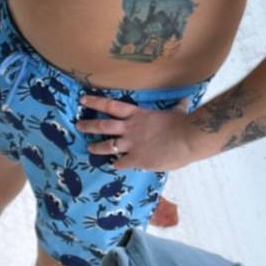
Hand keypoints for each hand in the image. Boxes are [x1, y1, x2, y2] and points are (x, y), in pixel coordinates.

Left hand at [76, 96, 196, 170]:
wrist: (186, 139)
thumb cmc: (183, 124)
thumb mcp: (178, 112)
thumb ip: (178, 108)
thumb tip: (185, 101)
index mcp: (138, 115)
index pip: (111, 106)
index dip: (95, 102)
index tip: (83, 99)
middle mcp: (130, 128)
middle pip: (103, 125)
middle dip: (88, 125)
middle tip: (78, 124)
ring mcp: (132, 144)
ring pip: (107, 145)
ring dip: (96, 147)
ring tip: (89, 148)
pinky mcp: (136, 159)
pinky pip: (121, 163)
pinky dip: (116, 164)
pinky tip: (114, 166)